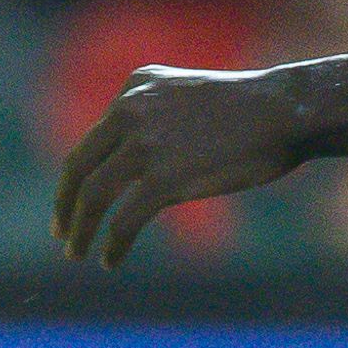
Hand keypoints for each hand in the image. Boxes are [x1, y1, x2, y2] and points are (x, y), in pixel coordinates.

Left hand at [52, 60, 310, 265]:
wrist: (285, 111)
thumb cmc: (251, 110)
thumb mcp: (188, 95)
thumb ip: (157, 118)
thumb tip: (138, 167)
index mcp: (135, 87)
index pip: (92, 140)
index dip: (74, 178)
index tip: (70, 205)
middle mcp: (130, 109)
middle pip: (80, 166)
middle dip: (66, 206)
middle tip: (62, 234)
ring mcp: (145, 144)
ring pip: (94, 196)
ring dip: (81, 230)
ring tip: (77, 254)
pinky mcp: (164, 178)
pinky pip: (124, 220)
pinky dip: (112, 245)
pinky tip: (110, 261)